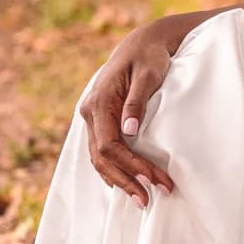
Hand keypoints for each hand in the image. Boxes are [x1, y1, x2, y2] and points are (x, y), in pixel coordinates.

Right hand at [79, 23, 180, 204]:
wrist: (142, 42)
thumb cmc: (149, 56)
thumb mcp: (148, 74)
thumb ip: (137, 102)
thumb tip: (129, 131)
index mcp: (99, 102)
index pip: (109, 145)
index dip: (130, 166)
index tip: (153, 180)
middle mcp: (90, 112)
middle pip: (101, 158)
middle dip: (126, 180)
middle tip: (150, 200)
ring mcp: (92, 117)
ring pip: (98, 158)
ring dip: (120, 180)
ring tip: (143, 200)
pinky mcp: (99, 120)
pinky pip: (101, 151)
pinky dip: (113, 170)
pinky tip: (128, 184)